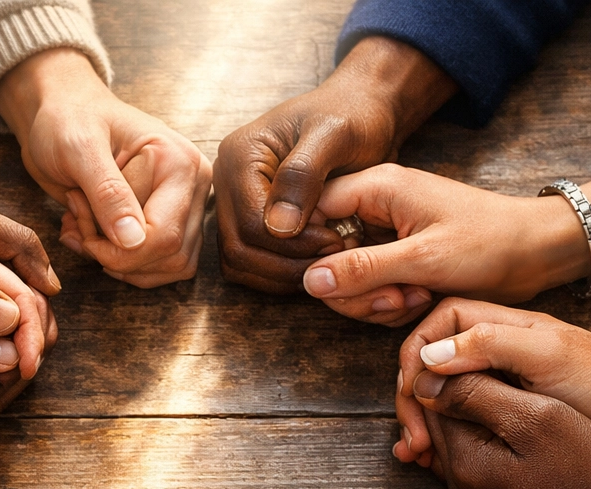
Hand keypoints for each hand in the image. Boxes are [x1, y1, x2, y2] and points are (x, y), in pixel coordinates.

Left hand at [0, 49, 211, 287]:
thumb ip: (107, 193)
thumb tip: (133, 240)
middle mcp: (193, 186)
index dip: (120, 251)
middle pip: (171, 256)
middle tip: (79, 220)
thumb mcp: (78, 149)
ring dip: (119, 261)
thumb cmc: (67, 120)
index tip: (80, 233)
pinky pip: (160, 266)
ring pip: (169, 267)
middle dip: (117, 254)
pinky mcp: (171, 222)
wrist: (61, 114)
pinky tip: (93, 235)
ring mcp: (184, 206)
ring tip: (84, 225)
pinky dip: (123, 263)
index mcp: (180, 162)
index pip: (164, 235)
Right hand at [214, 36, 456, 293]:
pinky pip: (251, 263)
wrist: (363, 111)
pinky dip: (279, 275)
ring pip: (239, 263)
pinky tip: (315, 263)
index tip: (336, 238)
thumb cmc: (354, 115)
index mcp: (240, 155)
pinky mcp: (250, 220)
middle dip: (286, 265)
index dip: (292, 245)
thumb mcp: (336, 134)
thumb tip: (278, 225)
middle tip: (333, 259)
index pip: (249, 223)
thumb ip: (304, 174)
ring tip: (326, 262)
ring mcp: (236, 203)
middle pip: (238, 249)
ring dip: (281, 276)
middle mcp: (228, 181)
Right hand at [303, 167, 588, 324]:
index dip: (314, 251)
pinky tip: (420, 301)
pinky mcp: (397, 259)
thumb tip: (309, 280)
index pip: (309, 212)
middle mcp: (373, 207)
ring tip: (416, 298)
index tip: (343, 279)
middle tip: (395, 298)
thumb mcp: (424, 260)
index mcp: (375, 187)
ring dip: (375, 302)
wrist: (536, 254)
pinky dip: (390, 305)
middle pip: (324, 255)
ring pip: (345, 279)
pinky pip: (370, 289)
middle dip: (355, 289)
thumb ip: (362, 270)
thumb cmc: (490, 245)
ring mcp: (384, 235)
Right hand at [396, 299, 590, 470]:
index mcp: (511, 327)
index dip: (417, 352)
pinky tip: (431, 461)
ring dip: (423, 420)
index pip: (441, 322)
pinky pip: (463, 422)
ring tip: (414, 453)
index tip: (414, 393)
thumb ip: (490, 347)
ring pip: (444, 394)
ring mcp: (507, 388)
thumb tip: (429, 356)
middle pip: (435, 360)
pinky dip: (442, 439)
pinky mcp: (512, 420)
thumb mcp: (549, 359)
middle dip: (414, 393)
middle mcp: (503, 353)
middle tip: (411, 436)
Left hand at [404, 369, 590, 488]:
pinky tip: (519, 432)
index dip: (457, 368)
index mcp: (463, 462)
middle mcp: (457, 487)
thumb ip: (477, 394)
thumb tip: (425, 380)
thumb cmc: (590, 472)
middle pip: (440, 421)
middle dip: (462, 393)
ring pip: (458, 439)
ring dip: (475, 416)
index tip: (495, 359)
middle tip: (507, 376)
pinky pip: (475, 461)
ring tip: (518, 400)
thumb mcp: (539, 418)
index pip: (432, 398)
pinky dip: (488, 440)